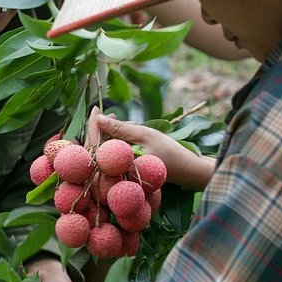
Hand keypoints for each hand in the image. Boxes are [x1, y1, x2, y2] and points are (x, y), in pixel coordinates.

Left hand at [84, 106, 214, 189]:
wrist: (187, 170)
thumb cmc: (169, 151)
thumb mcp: (144, 135)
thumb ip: (120, 128)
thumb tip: (98, 119)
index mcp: (117, 165)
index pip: (95, 144)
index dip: (93, 125)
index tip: (95, 109)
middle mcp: (116, 172)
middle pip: (98, 147)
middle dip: (104, 128)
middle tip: (114, 115)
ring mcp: (121, 172)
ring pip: (108, 149)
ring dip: (114, 133)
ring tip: (130, 123)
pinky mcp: (127, 170)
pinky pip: (116, 153)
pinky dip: (121, 140)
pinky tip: (131, 131)